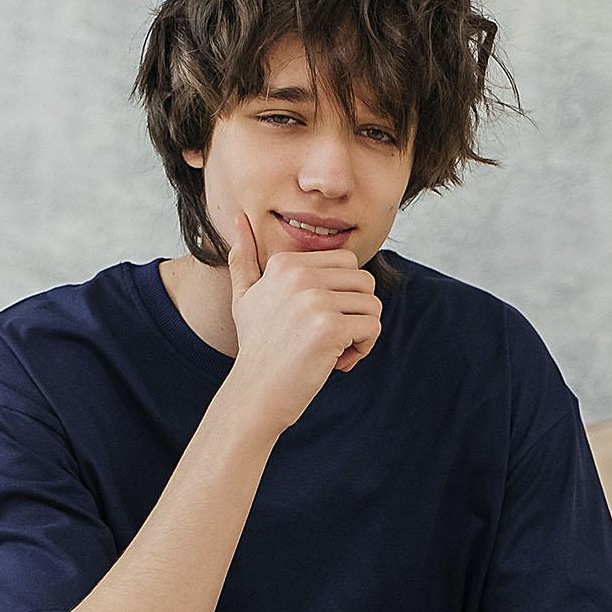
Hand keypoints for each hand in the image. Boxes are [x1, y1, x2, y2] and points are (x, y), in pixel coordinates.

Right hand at [226, 209, 381, 433]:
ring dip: (361, 333)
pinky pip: (372, 327)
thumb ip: (244, 258)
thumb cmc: (256, 347)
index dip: (341, 295)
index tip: (318, 322)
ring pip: (371, 305)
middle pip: (363, 281)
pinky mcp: (330, 329)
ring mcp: (315, 301)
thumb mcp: (244, 297)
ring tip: (334, 351)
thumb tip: (240, 218)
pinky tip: (338, 363)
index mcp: (286, 264)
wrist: (256, 393)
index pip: (346, 264)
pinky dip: (363, 348)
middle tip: (332, 339)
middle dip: (356, 311)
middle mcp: (300, 277)